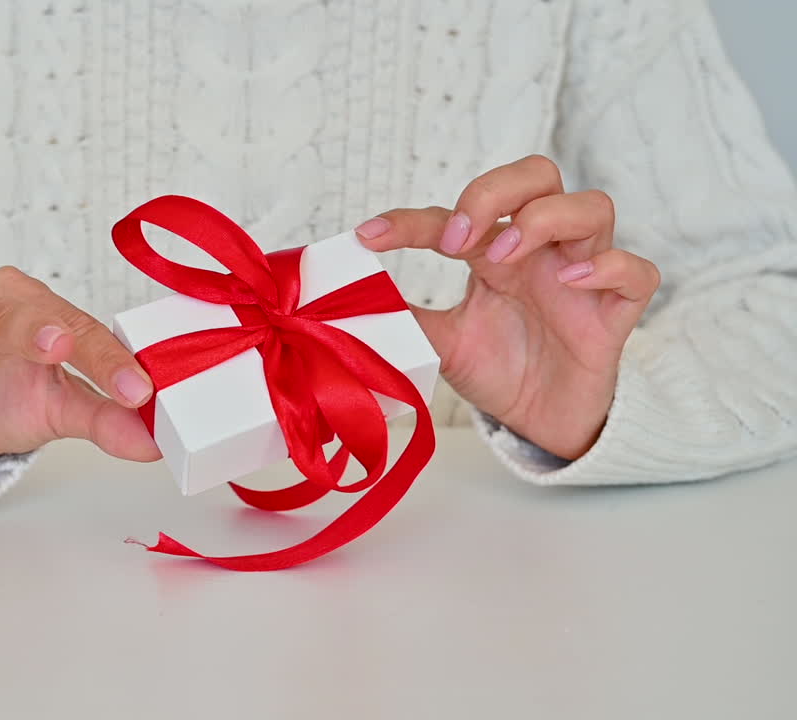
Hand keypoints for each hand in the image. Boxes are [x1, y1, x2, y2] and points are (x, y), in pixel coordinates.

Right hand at [0, 266, 159, 483]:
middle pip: (13, 313)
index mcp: (36, 313)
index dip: (108, 361)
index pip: (77, 331)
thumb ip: (106, 419)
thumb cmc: (11, 400)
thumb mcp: (61, 410)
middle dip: (37, 327)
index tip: (141, 392)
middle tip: (62, 346)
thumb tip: (156, 441)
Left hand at [356, 155, 660, 458]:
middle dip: (495, 191)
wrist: (540, 424)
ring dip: (543, 220)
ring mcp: (582, 276)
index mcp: (495, 251)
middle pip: (539, 175)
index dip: (410, 220)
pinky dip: (609, 266)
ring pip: (592, 207)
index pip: (458, 214)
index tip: (368, 237)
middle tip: (457, 237)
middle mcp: (541, 252)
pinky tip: (573, 281)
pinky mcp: (615, 314)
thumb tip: (346, 306)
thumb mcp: (439, 343)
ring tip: (502, 258)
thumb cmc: (498, 370)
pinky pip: (637, 272)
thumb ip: (404, 319)